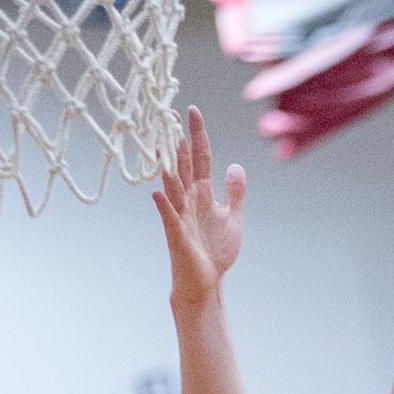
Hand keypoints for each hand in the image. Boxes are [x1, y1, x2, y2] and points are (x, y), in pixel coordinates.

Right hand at [153, 106, 245, 306]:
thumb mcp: (231, 218)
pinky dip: (164, 207)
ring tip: (163, 143)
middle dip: (178, 141)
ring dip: (168, 165)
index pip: (199, 157)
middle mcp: (188, 200)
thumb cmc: (215, 252)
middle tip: (170, 113)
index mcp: (202, 193)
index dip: (198, 135)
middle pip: (182, 165)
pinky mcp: (177, 236)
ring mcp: (181, 216)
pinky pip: (169, 219)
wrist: (206, 282)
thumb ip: (233, 192)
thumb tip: (236, 166)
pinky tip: (158, 194)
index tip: (193, 111)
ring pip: (173, 185)